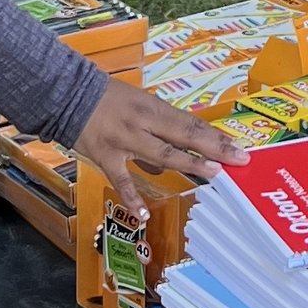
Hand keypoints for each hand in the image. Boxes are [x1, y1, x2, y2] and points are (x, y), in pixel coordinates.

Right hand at [80, 80, 245, 216]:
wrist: (68, 94)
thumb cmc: (108, 99)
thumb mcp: (139, 104)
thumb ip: (159, 131)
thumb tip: (176, 160)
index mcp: (154, 108)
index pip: (191, 124)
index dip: (216, 136)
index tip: (239, 148)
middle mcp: (143, 123)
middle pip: (183, 135)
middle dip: (213, 147)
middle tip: (238, 159)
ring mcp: (125, 141)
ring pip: (160, 153)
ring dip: (187, 162)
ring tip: (211, 172)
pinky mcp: (105, 157)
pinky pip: (121, 179)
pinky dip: (131, 196)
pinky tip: (144, 213)